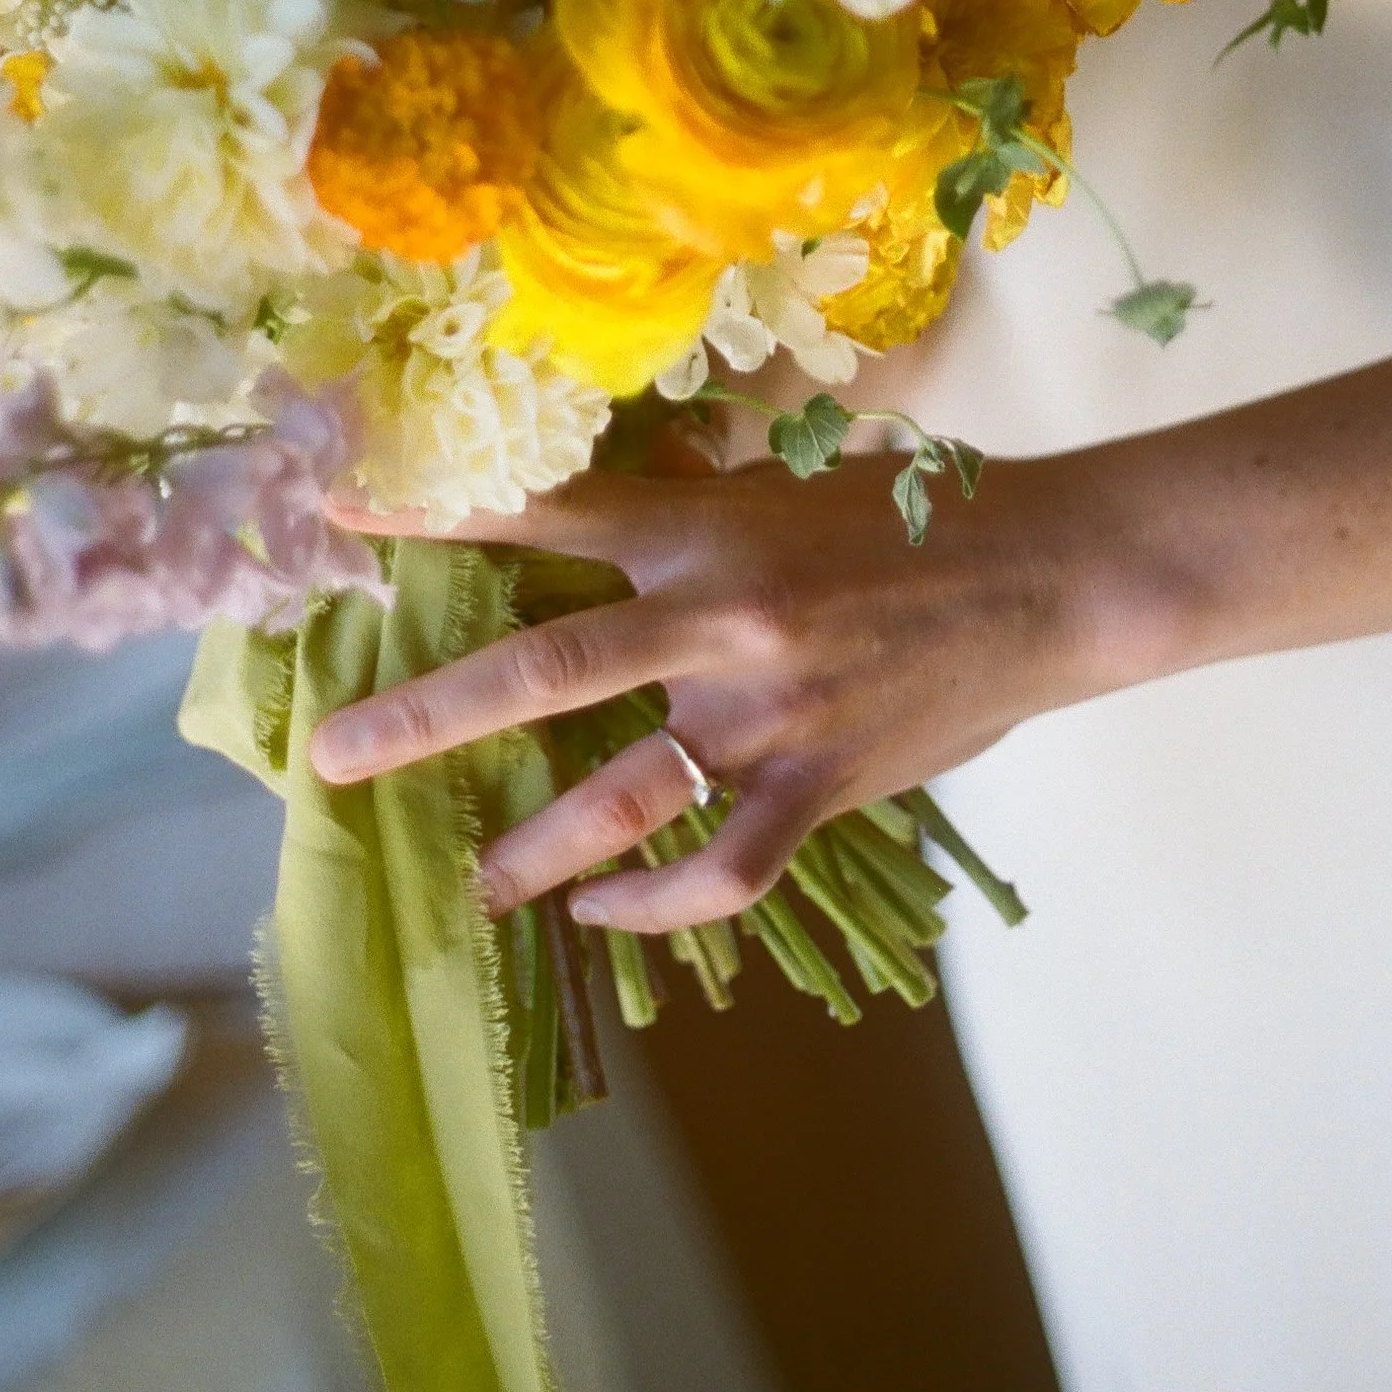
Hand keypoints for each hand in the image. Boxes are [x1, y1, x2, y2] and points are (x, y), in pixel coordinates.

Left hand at [308, 445, 1123, 933]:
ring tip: (469, 880)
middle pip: (539, 670)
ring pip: (616, 796)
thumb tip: (613, 495)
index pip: (543, 516)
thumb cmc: (929, 509)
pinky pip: (719, 870)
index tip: (341, 524)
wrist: (1056, 576)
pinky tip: (604, 913)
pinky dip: (654, 905)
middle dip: (423, 716)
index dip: (434, 516)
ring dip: (528, 847)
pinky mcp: (820, 789)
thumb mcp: (797, 479)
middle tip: (334, 757)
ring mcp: (768, 717)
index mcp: (707, 525)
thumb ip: (697, 499)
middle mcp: (719, 620)